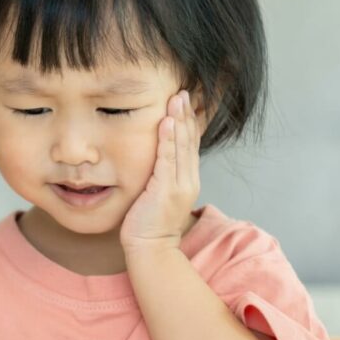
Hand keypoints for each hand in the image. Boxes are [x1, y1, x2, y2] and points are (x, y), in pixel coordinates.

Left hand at [120, 89, 201, 254]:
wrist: (151, 249)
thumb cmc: (149, 224)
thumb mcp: (159, 194)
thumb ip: (162, 175)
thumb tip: (156, 158)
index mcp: (187, 180)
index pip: (190, 145)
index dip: (188, 121)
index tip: (184, 101)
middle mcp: (189, 180)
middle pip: (190, 141)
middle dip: (186, 114)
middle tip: (183, 91)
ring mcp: (180, 185)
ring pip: (182, 146)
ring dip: (179, 120)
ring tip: (177, 98)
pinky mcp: (167, 190)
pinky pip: (168, 159)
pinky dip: (168, 139)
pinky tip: (166, 122)